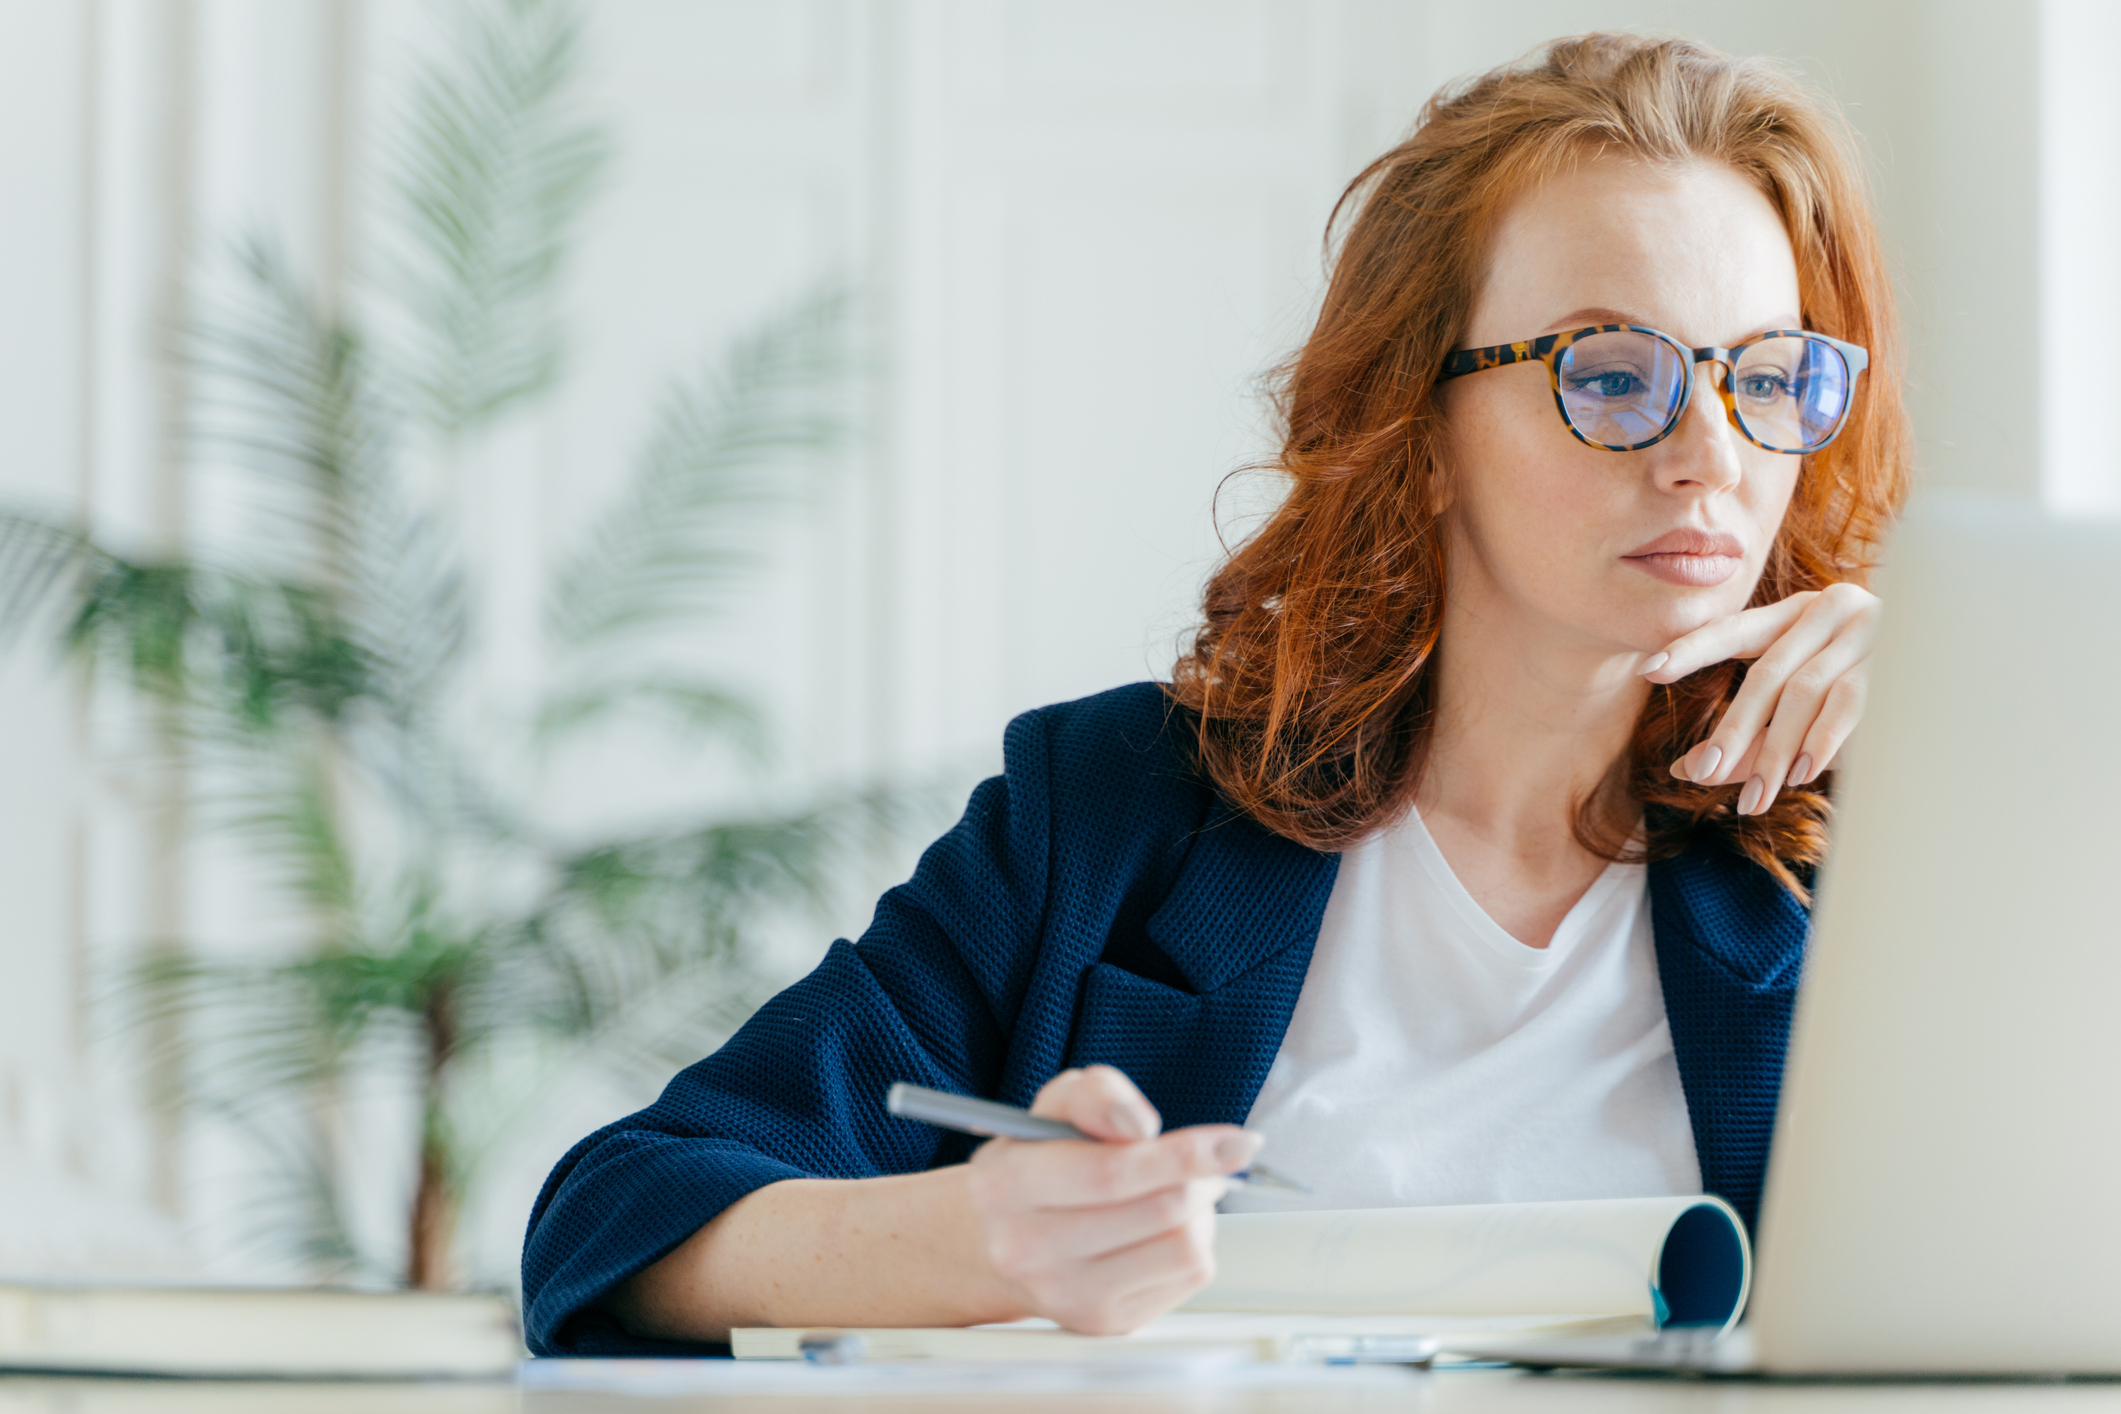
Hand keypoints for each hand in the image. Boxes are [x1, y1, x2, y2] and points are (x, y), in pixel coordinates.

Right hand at [963, 1064, 1259, 1335]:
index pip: (1112, 1172)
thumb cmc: (1038, 1163)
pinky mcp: (1103, 1322)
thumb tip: (1139, 1127)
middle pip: (1159, 1211)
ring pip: (1183, 1248)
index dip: (1184, 1154)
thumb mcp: (1056, 1105)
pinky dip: (1192, 1242)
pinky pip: (1187, 1277)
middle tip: (1204, 1159)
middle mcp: (1026, 1249)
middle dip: (1200, 1176)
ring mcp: (1065, 1294)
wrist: (1001, 1239)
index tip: (1236, 1142)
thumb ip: (1098, 1096)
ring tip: (1175, 1191)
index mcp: (1006, 1185)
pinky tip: (1164, 1228)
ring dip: (1200, 1210)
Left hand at [1639, 582, 1879, 815]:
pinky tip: (1803, 773)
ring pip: (1804, 693)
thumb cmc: (1871, 691)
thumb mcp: (1804, 704)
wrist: (1966, 662)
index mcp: (1798, 612)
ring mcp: (1869, 631)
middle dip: (1734, 730)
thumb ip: (1752, 730)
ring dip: (1776, 749)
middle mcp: (1830, 610)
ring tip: (1754, 796)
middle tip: (1704, 774)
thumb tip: (1687, 771)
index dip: (1690, 649)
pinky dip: (1823, 738)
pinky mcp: (1902, 660)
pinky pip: (1851, 701)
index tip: (1647, 670)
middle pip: (1766, 674)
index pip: (1734, 629)